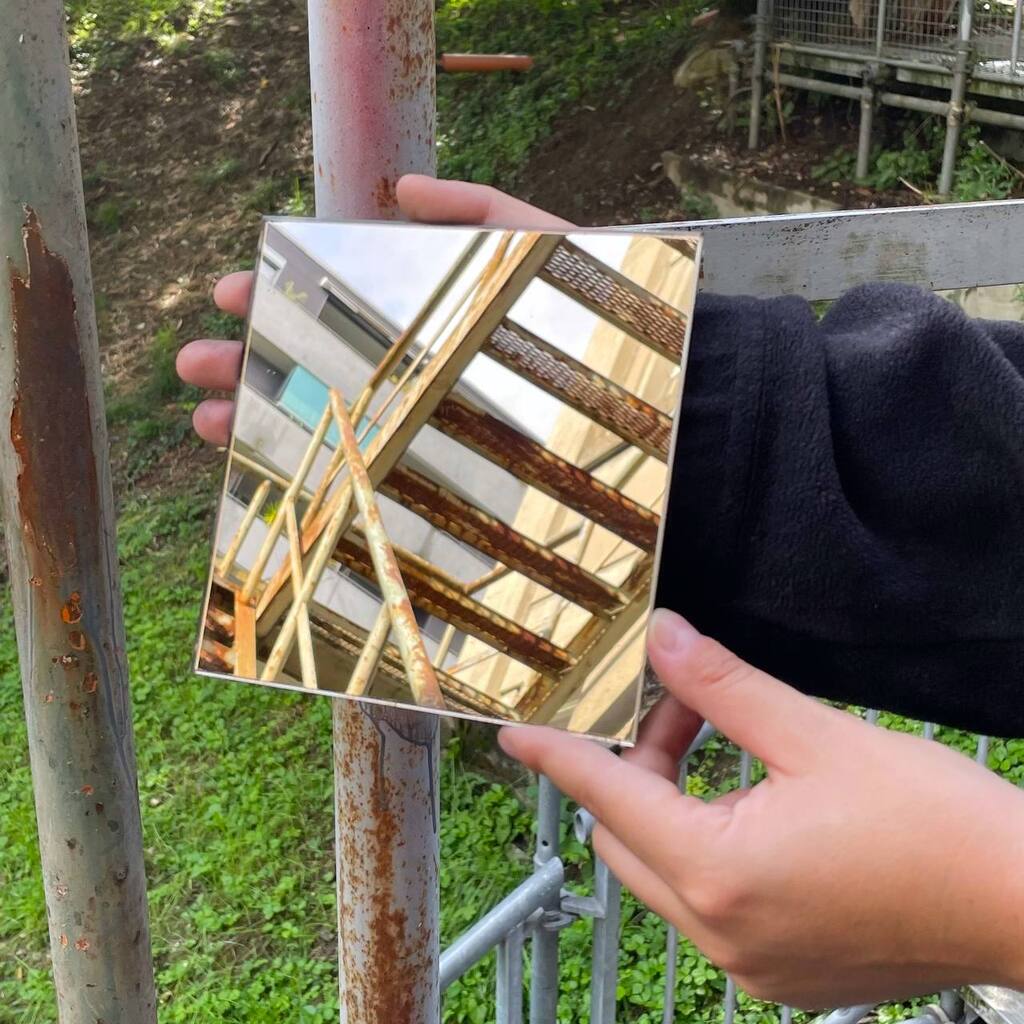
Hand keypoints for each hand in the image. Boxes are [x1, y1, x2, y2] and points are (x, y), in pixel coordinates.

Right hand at [176, 175, 571, 444]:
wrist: (634, 390)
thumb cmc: (585, 313)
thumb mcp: (532, 241)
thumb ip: (474, 208)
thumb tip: (401, 190)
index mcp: (413, 315)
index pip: (327, 305)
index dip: (274, 297)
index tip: (228, 293)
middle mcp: (401, 370)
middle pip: (309, 365)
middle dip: (244, 363)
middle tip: (196, 365)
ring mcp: (409, 422)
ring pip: (318, 423)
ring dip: (255, 421)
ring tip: (207, 422)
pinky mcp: (429, 471)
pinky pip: (356, 474)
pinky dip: (308, 477)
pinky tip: (265, 476)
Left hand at [499, 609, 1023, 1008]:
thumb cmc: (936, 824)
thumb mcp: (816, 736)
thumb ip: (723, 688)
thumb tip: (666, 641)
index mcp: (718, 873)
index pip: (607, 798)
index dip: (558, 757)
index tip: (516, 734)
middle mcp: (722, 933)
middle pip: (629, 836)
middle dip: (636, 767)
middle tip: (683, 708)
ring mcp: (752, 965)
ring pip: (666, 871)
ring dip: (675, 805)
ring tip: (729, 744)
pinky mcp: (784, 973)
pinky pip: (710, 905)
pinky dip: (710, 849)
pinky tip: (757, 806)